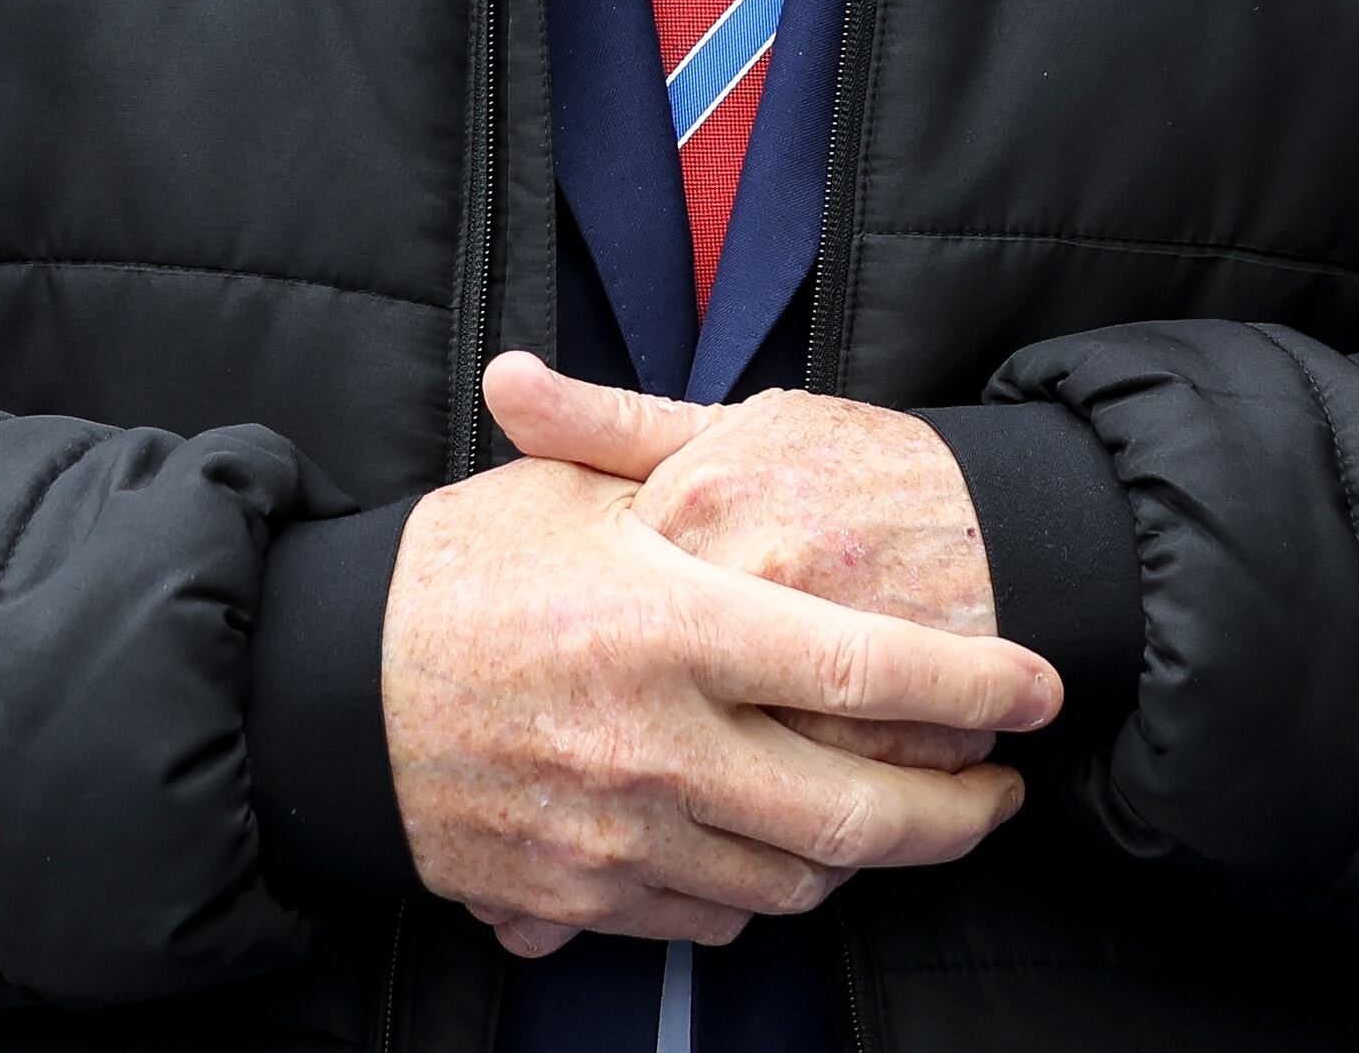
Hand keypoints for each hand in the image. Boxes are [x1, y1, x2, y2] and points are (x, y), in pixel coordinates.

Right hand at [379, 406, 1056, 958]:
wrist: (316, 691)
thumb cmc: (454, 569)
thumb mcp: (571, 492)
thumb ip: (684, 477)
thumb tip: (787, 439)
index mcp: (673, 622)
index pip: (868, 668)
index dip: (977, 685)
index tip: (1041, 687)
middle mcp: (659, 742)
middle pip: (859, 815)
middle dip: (957, 816)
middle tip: (1000, 794)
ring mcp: (619, 834)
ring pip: (795, 881)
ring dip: (867, 862)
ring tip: (905, 821)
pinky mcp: (578, 897)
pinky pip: (710, 919)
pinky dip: (766, 892)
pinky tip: (783, 852)